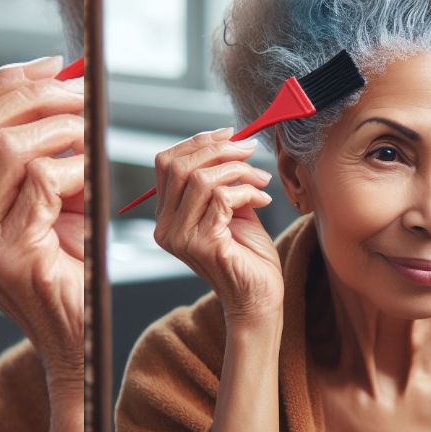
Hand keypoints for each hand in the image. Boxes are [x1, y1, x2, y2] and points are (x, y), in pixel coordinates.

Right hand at [0, 55, 84, 403]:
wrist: (82, 339)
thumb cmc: (70, 263)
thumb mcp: (44, 198)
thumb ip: (36, 146)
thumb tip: (55, 73)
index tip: (50, 67)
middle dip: (32, 96)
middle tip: (81, 93)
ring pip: (7, 148)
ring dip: (62, 129)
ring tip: (94, 134)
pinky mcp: (8, 259)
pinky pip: (42, 182)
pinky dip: (76, 168)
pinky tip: (94, 180)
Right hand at [152, 128, 282, 323]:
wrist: (259, 297)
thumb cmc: (248, 255)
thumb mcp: (232, 209)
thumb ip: (223, 181)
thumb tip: (232, 141)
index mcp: (167, 216)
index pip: (167, 163)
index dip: (198, 142)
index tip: (230, 134)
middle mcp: (166, 227)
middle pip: (180, 166)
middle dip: (220, 150)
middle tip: (250, 151)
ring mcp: (181, 237)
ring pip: (202, 179)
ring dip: (239, 171)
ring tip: (262, 181)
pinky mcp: (203, 244)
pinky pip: (223, 198)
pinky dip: (248, 191)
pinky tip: (263, 199)